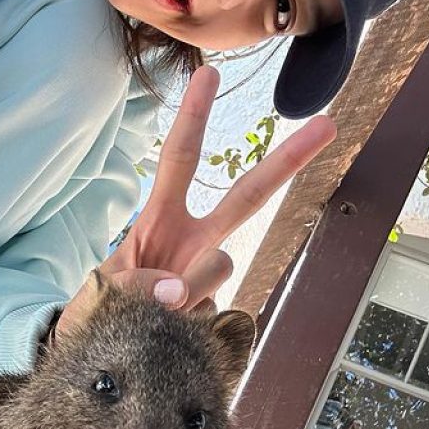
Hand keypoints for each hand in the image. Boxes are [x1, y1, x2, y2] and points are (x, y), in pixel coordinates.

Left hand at [56, 66, 336, 337]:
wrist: (107, 356)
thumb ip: (136, 286)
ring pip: (221, 267)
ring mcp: (208, 275)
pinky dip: (186, 322)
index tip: (210, 73)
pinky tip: (166, 332)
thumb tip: (178, 292)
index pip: (180, 160)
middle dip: (286, 162)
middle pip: (247, 197)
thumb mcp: (104, 290)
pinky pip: (212, 312)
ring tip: (155, 309)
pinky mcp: (216, 309)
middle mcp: (192, 241)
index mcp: (160, 220)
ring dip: (188, 286)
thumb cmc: (102, 310)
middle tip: (327, 126)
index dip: (193, 117)